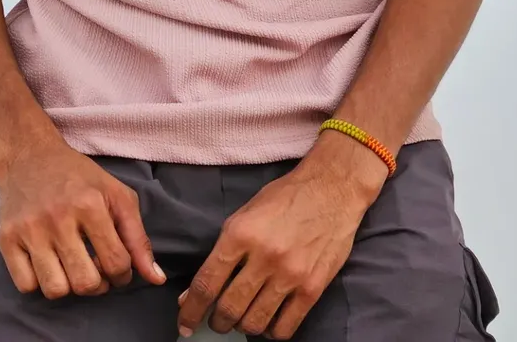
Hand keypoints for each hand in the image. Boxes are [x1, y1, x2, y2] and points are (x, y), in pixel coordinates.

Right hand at [0, 135, 166, 299]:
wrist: (28, 155)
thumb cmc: (77, 176)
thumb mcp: (116, 195)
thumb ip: (138, 237)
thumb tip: (156, 279)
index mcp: (90, 204)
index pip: (116, 263)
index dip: (123, 274)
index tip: (117, 267)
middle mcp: (58, 217)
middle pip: (86, 283)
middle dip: (97, 284)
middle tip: (95, 269)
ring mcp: (30, 229)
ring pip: (55, 290)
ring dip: (68, 286)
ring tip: (72, 267)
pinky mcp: (7, 239)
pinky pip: (26, 286)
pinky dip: (39, 283)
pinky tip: (47, 263)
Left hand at [176, 131, 386, 338]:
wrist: (332, 188)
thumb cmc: (284, 198)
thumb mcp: (245, 215)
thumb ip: (222, 253)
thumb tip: (196, 292)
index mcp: (241, 233)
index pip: (207, 283)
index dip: (191, 310)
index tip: (184, 324)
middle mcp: (264, 257)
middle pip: (229, 309)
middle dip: (217, 321)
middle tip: (218, 319)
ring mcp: (290, 275)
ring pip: (254, 323)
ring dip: (242, 326)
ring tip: (243, 318)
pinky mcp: (313, 288)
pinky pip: (284, 328)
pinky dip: (270, 332)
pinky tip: (268, 320)